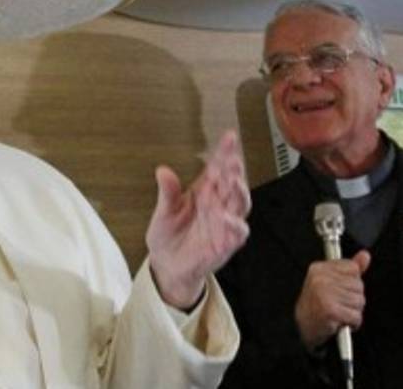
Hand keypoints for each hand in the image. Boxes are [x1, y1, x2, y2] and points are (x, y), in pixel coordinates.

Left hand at [146, 130, 251, 307]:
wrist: (168, 265)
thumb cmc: (168, 235)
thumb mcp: (163, 212)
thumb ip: (167, 192)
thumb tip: (162, 171)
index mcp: (205, 191)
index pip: (218, 167)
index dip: (225, 152)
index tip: (230, 137)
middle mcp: (218, 204)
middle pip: (232, 183)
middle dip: (234, 170)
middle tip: (232, 159)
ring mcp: (225, 223)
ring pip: (240, 205)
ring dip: (239, 193)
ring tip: (233, 182)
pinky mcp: (226, 243)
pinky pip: (237, 233)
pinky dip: (234, 225)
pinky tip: (227, 218)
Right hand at [295, 250, 371, 348]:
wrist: (302, 328)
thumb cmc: (316, 306)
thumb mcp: (330, 282)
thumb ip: (349, 269)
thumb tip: (365, 255)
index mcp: (319, 268)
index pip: (352, 268)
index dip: (350, 282)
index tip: (340, 290)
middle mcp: (320, 279)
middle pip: (358, 286)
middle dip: (353, 299)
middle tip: (338, 304)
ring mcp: (325, 294)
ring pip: (359, 301)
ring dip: (353, 312)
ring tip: (339, 313)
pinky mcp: (331, 310)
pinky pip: (356, 316)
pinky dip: (352, 323)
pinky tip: (340, 322)